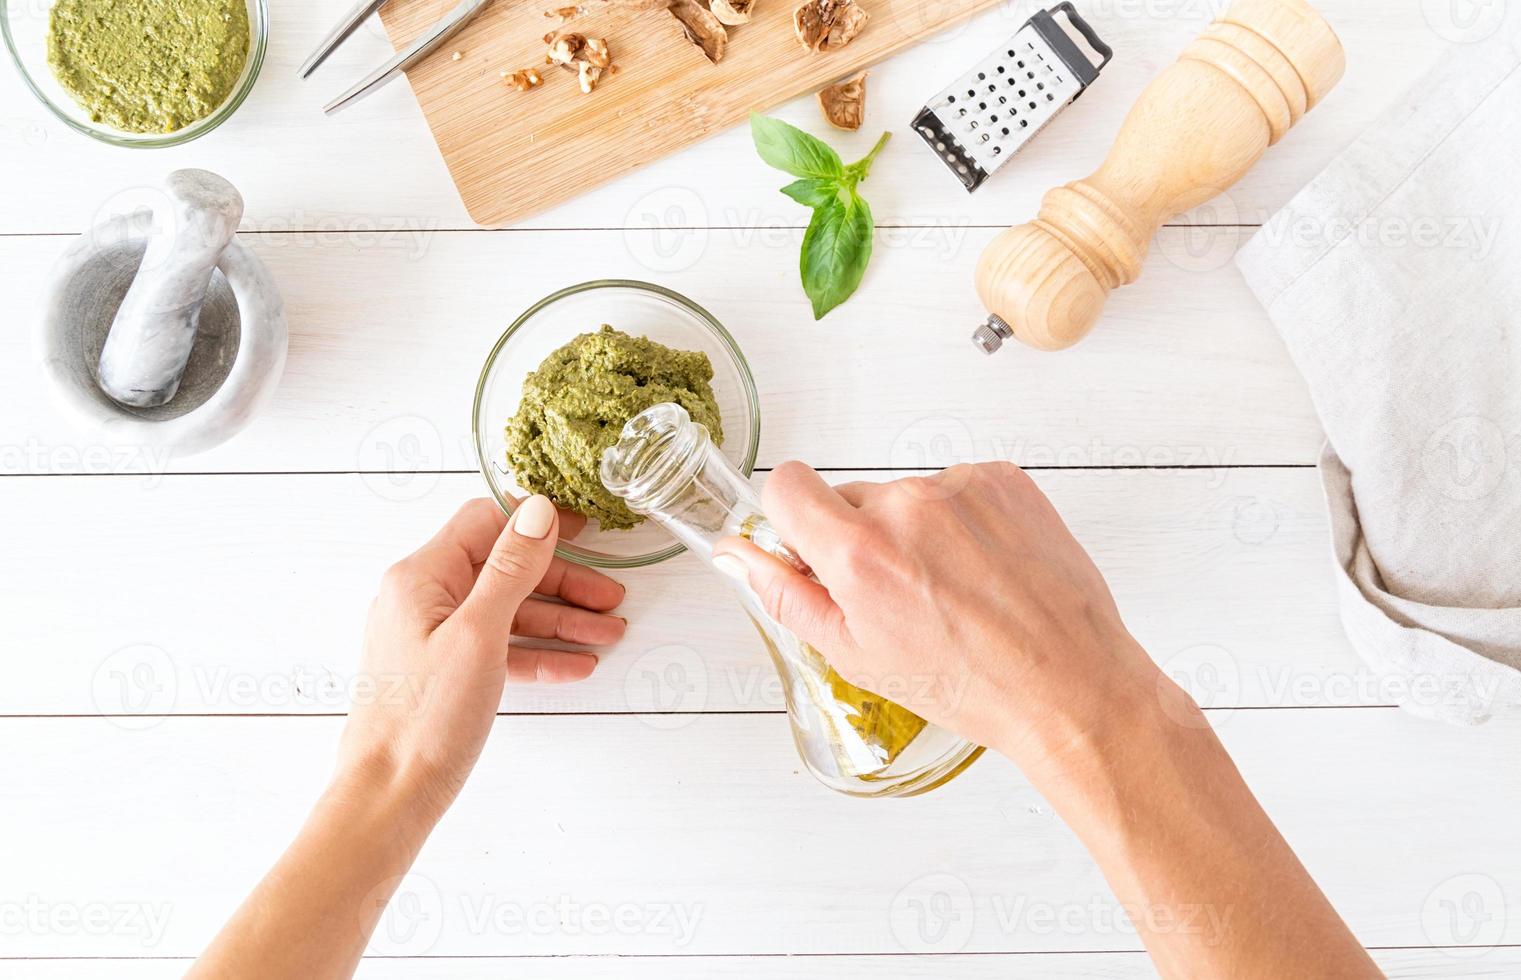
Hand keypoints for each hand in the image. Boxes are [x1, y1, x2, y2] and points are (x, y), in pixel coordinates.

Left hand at [336, 496, 625, 816]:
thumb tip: (537, 509)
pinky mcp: (444, 671)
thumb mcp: (479, 634)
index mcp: (421, 576)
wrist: (390, 796)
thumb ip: (511, 568)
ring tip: (609, 633)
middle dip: (563, 581)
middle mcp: (423, 598)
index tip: (587, 528)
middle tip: (611, 597)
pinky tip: (577, 663)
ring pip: (508, 612)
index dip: (539, 522)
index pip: (486, 522)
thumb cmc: (425, 718)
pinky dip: (537, 652)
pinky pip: (499, 648)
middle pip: (504, 569)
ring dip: (560, 619)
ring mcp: (433, 636)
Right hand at [712, 462, 1160, 768]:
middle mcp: (907, 505)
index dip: (791, 518)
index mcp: (859, 552)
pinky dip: (962, 522)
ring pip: (906, 496)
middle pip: (850, 497)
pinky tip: (984, 571)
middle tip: (901, 596)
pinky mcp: (1004, 480)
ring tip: (954, 590)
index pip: (787, 485)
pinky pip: (956, 489)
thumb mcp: (855, 655)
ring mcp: (961, 488)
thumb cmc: (966, 683)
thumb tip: (737, 553)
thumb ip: (784, 593)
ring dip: (915, 531)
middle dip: (861, 537)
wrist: (1068, 685)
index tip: (811, 547)